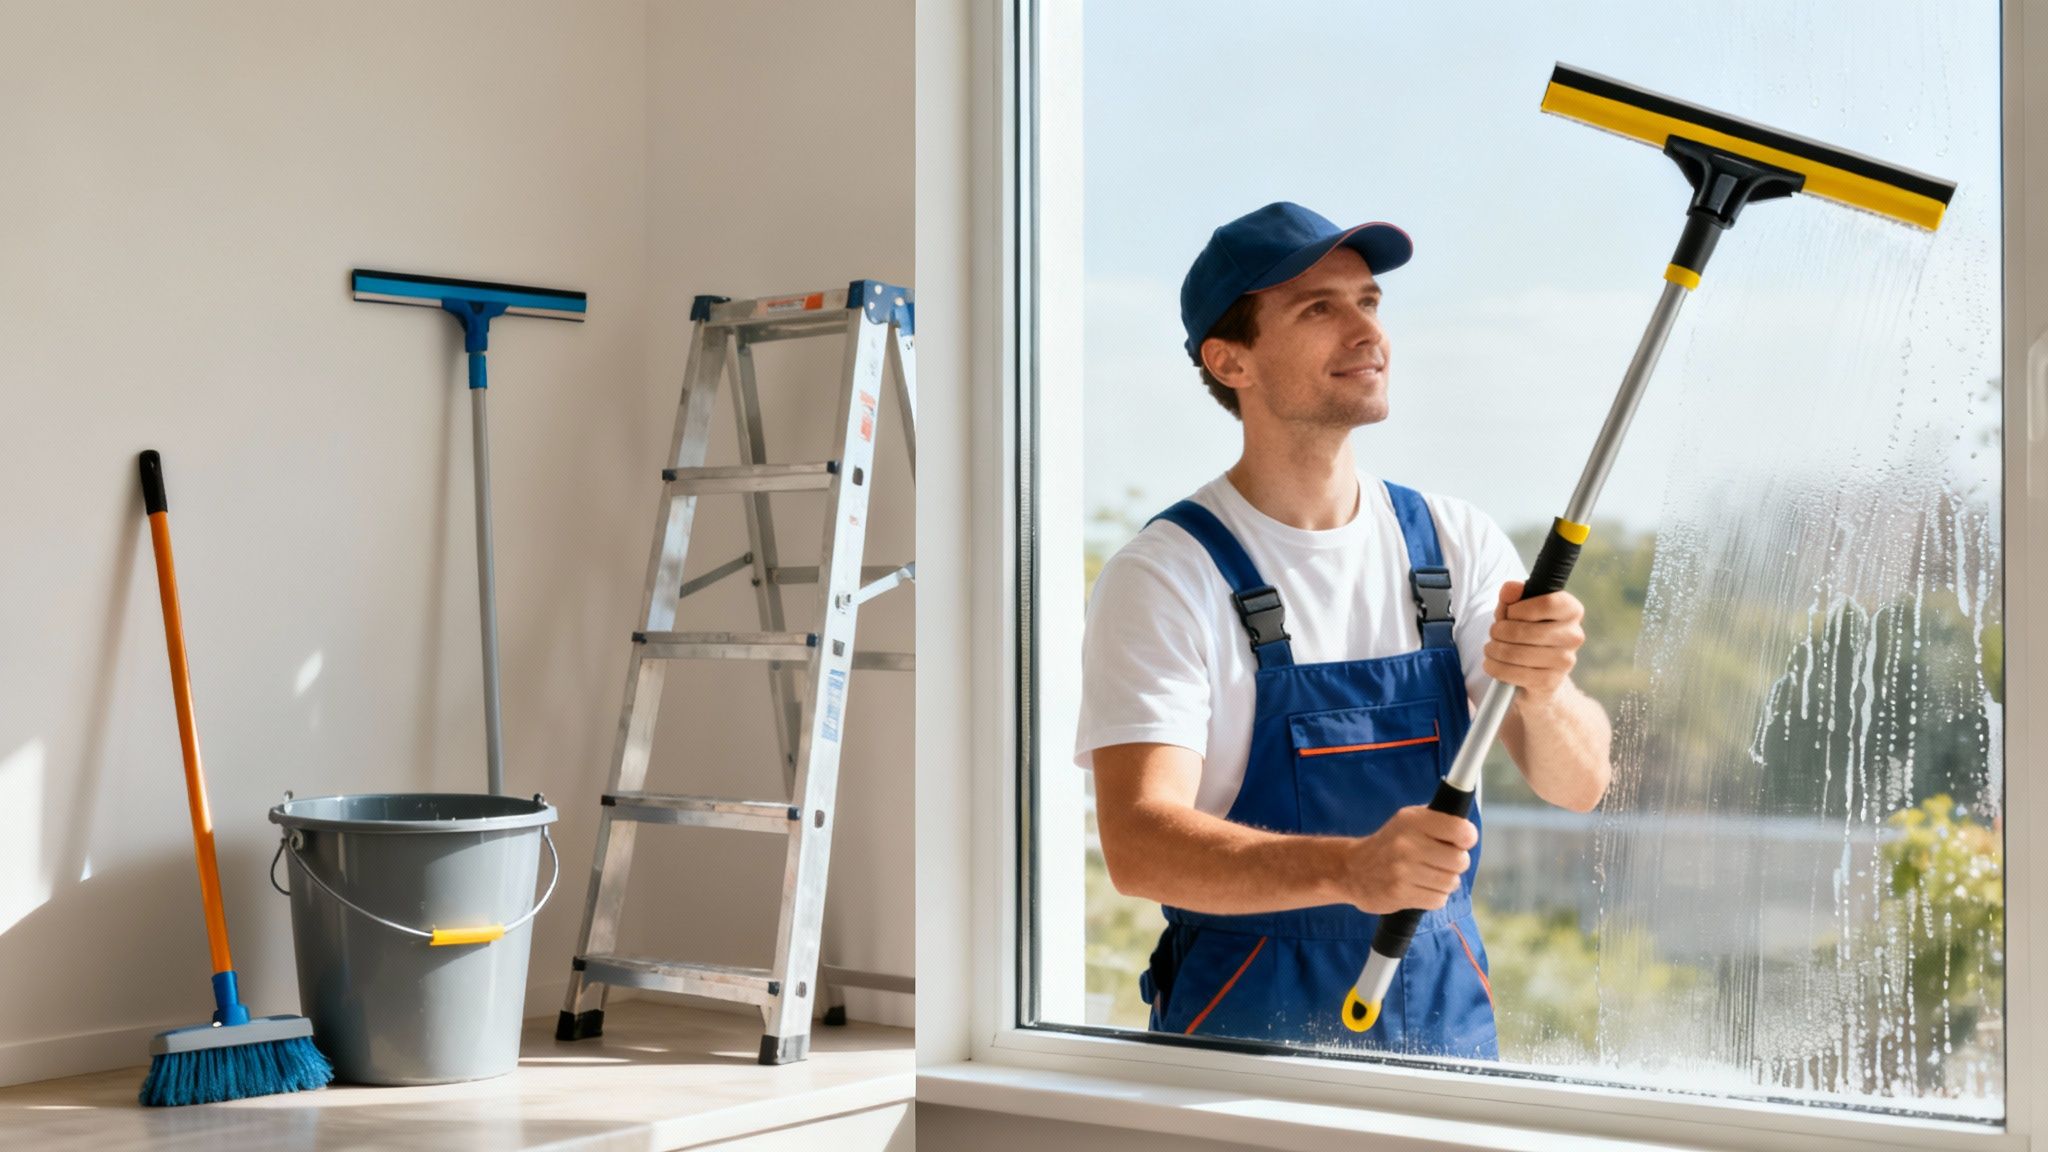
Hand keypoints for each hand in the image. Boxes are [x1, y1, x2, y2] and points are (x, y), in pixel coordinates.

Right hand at [1336, 806, 1476, 913]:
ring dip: (1445, 882)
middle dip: (1456, 864)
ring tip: (1429, 876)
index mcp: (1412, 820)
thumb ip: (1437, 820)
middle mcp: (1407, 844)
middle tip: (1441, 862)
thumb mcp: (1407, 820)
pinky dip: (1434, 896)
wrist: (1351, 869)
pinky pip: (1438, 900)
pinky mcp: (1399, 894)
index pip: (1461, 830)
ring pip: (1451, 882)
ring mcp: (1403, 871)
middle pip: (1460, 861)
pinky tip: (1420, 888)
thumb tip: (1468, 832)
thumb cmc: (1389, 843)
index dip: (1466, 839)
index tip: (1459, 842)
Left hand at [1485, 580, 1585, 705]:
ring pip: (1518, 653)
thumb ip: (1512, 597)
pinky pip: (1517, 674)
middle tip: (1493, 633)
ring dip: (1495, 650)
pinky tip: (1491, 664)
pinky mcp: (1551, 681)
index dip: (1520, 608)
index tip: (1509, 614)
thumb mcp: (1516, 610)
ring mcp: (1565, 661)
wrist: (1536, 672)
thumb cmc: (1526, 632)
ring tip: (1490, 648)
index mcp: (1571, 610)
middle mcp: (1574, 635)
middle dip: (1500, 631)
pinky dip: (1497, 668)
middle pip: (1527, 630)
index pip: (1547, 603)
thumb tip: (1510, 589)